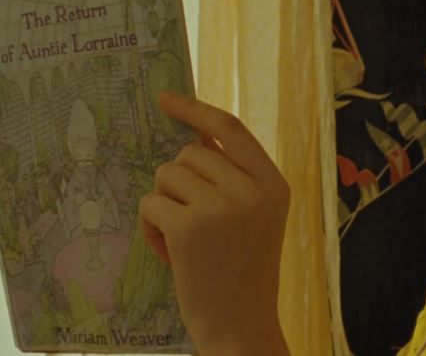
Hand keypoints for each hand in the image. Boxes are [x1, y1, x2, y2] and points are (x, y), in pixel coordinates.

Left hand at [139, 92, 289, 354]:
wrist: (242, 325)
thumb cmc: (243, 270)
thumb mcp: (254, 216)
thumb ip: (232, 175)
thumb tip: (192, 134)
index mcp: (274, 184)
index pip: (232, 128)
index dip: (196, 109)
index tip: (167, 99)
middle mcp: (253, 190)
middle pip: (190, 153)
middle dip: (177, 180)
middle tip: (188, 218)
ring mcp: (223, 208)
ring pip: (166, 175)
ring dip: (163, 203)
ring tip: (181, 239)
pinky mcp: (189, 228)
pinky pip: (150, 203)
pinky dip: (150, 226)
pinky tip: (169, 252)